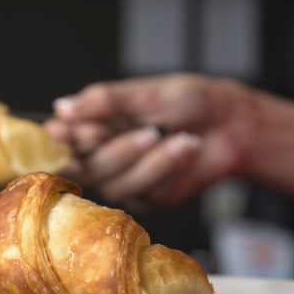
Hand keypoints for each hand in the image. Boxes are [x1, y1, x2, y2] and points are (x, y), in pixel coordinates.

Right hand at [46, 74, 258, 210]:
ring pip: (117, 185)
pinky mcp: (149, 199)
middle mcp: (103, 158)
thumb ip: (104, 102)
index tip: (71, 134)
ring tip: (181, 138)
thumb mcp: (146, 93)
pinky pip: (147, 193)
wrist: (231, 123)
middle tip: (149, 132)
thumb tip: (62, 107)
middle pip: (87, 168)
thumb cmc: (189, 101)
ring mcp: (125, 181)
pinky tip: (188, 150)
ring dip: (152, 162)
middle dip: (117, 151)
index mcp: (94, 127)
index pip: (62, 143)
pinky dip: (170, 170)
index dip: (63, 143)